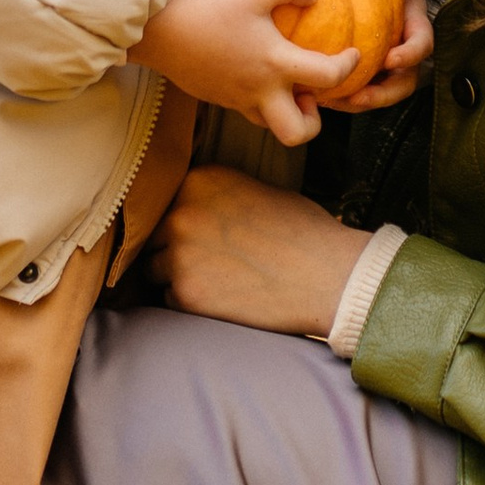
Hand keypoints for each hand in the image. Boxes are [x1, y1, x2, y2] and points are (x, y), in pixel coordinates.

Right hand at [129, 0, 355, 149]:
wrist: (159, 31)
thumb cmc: (209, 9)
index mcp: (275, 64)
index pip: (328, 78)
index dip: (349, 67)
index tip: (353, 54)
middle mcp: (260, 91)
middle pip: (297, 134)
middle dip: (313, 122)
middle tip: (311, 94)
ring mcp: (238, 100)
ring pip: (273, 126)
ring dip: (287, 112)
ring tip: (287, 84)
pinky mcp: (220, 99)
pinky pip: (250, 111)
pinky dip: (263, 101)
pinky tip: (257, 72)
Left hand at [147, 164, 361, 335]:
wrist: (329, 276)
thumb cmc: (302, 233)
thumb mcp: (255, 190)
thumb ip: (213, 197)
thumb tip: (185, 210)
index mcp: (199, 180)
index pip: (165, 203)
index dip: (181, 223)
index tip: (199, 236)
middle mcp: (182, 212)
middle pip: (155, 237)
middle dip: (175, 251)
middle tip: (211, 263)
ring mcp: (180, 254)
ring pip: (156, 269)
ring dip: (178, 278)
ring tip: (219, 281)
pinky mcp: (186, 294)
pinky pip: (169, 300)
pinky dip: (190, 304)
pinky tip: (224, 299)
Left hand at [315, 0, 432, 114]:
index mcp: (415, 28)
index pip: (421, 46)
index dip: (409, 55)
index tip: (390, 59)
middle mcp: (404, 53)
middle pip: (402, 84)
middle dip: (382, 95)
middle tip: (358, 96)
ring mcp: (386, 67)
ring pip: (378, 94)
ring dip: (357, 102)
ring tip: (331, 101)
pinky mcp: (366, 73)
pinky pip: (357, 90)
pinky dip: (340, 96)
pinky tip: (315, 94)